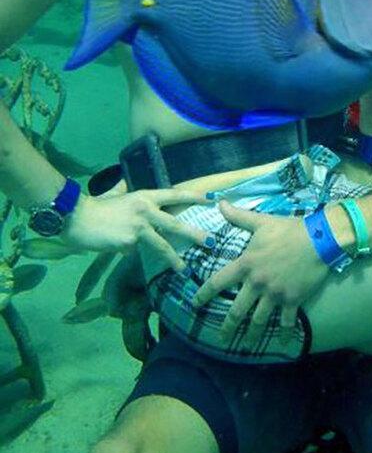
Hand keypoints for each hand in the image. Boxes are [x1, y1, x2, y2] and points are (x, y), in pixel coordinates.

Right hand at [63, 189, 209, 271]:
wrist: (78, 218)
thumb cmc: (96, 206)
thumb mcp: (114, 193)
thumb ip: (124, 189)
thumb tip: (126, 182)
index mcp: (144, 196)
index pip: (174, 194)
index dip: (193, 196)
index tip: (212, 198)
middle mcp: (146, 210)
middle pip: (175, 224)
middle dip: (195, 234)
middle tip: (211, 242)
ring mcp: (139, 227)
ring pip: (161, 244)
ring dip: (174, 258)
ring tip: (184, 269)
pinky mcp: (129, 243)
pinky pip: (135, 251)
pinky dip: (130, 252)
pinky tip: (117, 247)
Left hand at [192, 200, 328, 345]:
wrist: (319, 239)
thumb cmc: (288, 230)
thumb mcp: (261, 221)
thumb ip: (238, 216)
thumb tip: (219, 202)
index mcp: (246, 264)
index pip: (218, 282)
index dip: (204, 294)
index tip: (194, 303)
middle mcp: (257, 283)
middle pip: (237, 310)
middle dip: (227, 326)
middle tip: (221, 337)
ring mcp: (275, 294)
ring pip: (259, 320)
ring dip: (251, 335)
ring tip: (245, 346)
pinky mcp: (292, 300)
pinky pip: (287, 322)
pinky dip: (284, 333)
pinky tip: (282, 343)